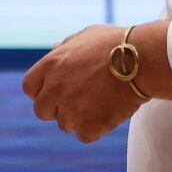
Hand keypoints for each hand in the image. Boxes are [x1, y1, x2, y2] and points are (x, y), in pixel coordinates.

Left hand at [22, 24, 145, 143]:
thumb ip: (66, 46)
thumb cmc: (117, 43)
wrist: (142, 59)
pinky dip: (95, 129)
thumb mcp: (86, 36)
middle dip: (56, 108)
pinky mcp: (90, 125)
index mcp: (51, 65)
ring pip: (65, 124)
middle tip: (77, 102)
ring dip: (79, 118)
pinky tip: (108, 113)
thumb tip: (54, 50)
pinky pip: (84, 135)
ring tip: (100, 103)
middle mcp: (55, 88)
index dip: (41, 91)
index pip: (30, 88)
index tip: (55, 91)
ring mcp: (71, 109)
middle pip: (42, 111)